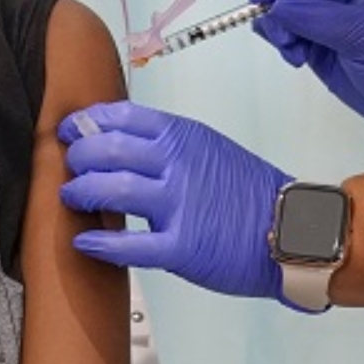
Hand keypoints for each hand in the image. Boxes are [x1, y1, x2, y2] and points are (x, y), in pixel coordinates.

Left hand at [59, 101, 291, 302]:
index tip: (69, 132)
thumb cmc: (246, 192)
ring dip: (81, 193)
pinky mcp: (184, 246)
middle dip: (77, 158)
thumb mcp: (207, 147)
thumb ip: (164, 142)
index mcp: (182, 136)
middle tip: (69, 169)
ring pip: (112, 189)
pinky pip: (130, 244)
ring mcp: (181, 204)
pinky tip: (86, 241)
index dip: (86, 122)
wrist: (294, 229)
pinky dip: (100, 243)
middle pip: (107, 149)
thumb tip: (112, 137)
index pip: (121, 116)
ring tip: (73, 199)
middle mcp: (178, 164)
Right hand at [249, 0, 363, 148]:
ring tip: (295, 51)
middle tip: (282, 34)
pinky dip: (279, 38)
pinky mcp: (311, 28)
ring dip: (277, 25)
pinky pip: (278, 23)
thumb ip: (319, 18)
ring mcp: (326, 3)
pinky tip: (297, 56)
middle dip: (278, 1)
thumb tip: (275, 6)